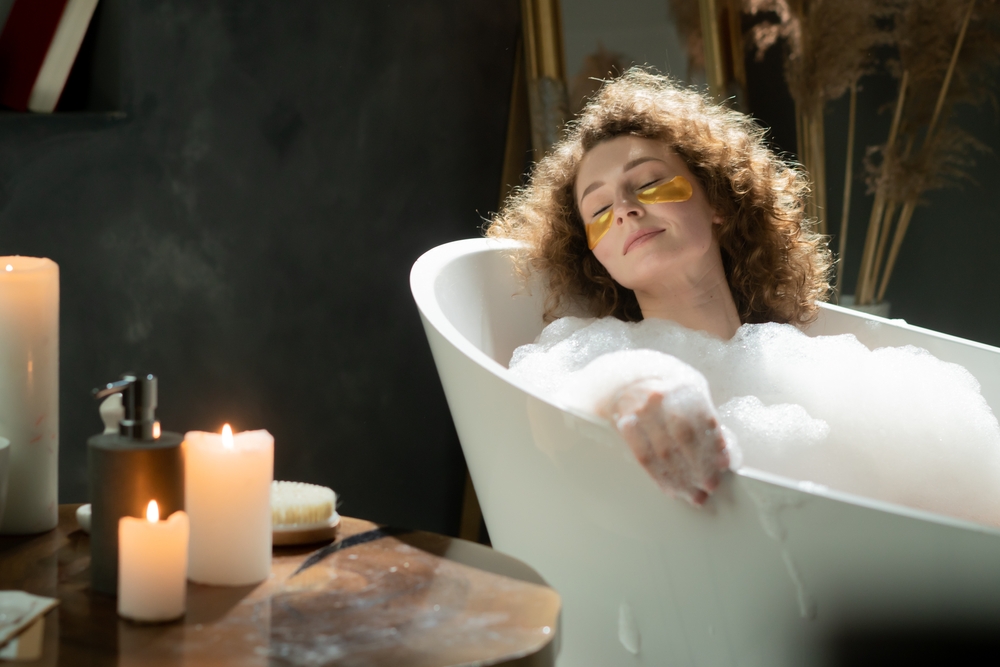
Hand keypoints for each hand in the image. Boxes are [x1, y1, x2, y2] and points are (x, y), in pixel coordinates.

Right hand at [601, 378, 729, 505]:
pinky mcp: (625, 425)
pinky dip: (659, 477)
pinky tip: (670, 488)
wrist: (628, 378)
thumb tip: (725, 450)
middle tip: (710, 485)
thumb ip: (707, 416)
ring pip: (662, 453)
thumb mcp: (692, 388)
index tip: (724, 466)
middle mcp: (661, 398)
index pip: (703, 420)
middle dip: (699, 467)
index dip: (715, 446)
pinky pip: (643, 457)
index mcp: (684, 387)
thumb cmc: (668, 388)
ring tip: (693, 495)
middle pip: (683, 439)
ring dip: (680, 479)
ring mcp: (641, 412)